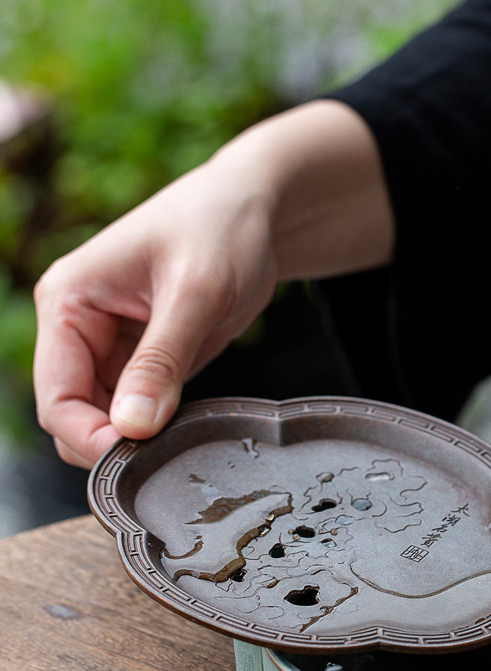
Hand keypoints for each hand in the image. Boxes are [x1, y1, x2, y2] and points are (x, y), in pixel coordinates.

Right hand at [33, 101, 393, 466]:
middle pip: (73, 414)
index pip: (56, 395)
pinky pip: (135, 409)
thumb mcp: (197, 294)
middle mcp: (77, 325)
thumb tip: (131, 428)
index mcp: (68, 300)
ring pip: (103, 418)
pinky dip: (155, 428)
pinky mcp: (141, 357)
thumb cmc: (222, 228)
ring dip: (135, 439)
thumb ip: (162, 361)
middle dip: (111, 444)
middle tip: (164, 459)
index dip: (88, 437)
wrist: (255, 209)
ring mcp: (108, 344)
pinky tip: (184, 428)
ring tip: (180, 440)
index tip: (136, 461)